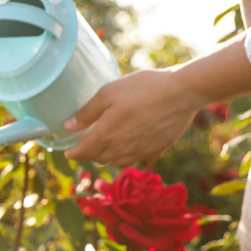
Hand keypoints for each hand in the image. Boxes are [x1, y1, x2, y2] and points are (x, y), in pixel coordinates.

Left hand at [63, 68, 207, 165]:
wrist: (182, 93)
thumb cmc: (143, 88)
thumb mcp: (109, 92)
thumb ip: (87, 112)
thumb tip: (69, 126)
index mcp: (107, 135)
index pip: (83, 152)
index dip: (73, 153)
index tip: (68, 152)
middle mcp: (122, 149)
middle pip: (100, 158)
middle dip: (90, 153)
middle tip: (87, 143)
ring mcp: (141, 152)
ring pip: (117, 162)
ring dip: (108, 156)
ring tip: (107, 145)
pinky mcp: (157, 150)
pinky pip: (137, 158)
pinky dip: (129, 154)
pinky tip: (131, 142)